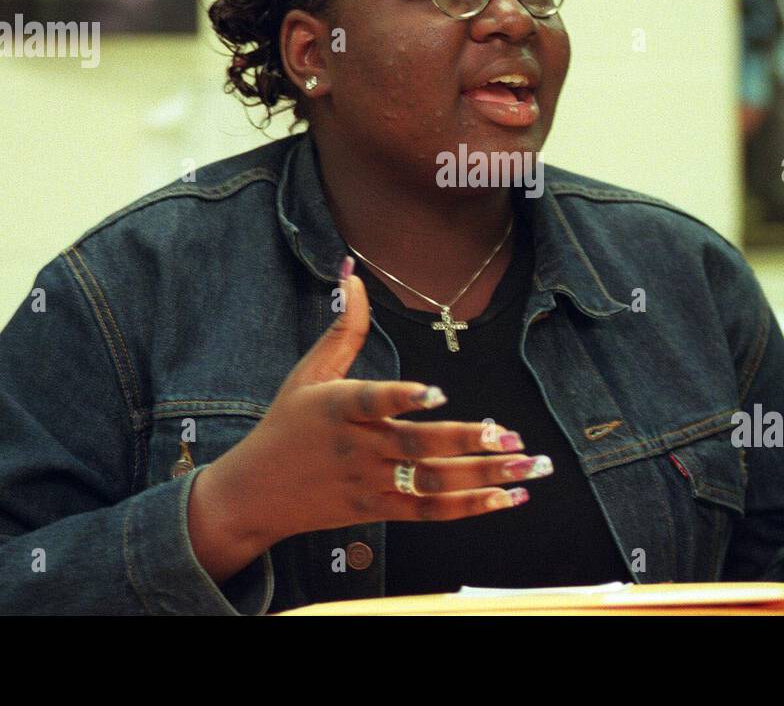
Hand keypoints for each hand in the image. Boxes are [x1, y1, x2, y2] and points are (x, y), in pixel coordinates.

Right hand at [188, 259, 550, 582]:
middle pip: (417, 447)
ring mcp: (370, 483)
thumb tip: (353, 272)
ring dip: (485, 477)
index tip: (437, 394)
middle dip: (469, 443)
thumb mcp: (309, 372)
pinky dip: (470, 507)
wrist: (255, 492)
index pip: (372, 401)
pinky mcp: (378, 510)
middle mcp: (357, 448)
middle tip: (512, 436)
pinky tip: (507, 499)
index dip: (403, 398)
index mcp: (338, 408)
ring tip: (529, 469)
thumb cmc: (287, 422)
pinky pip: (430, 512)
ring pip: (433, 482)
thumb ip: (344, 326)